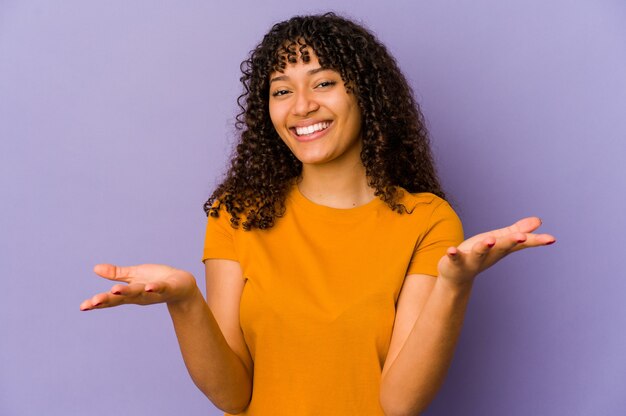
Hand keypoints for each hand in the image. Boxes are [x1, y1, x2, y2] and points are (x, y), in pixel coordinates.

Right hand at [80, 264, 197, 310]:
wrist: (182, 286)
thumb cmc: (156, 279)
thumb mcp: (134, 275)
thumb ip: (116, 274)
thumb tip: (95, 268)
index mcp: (130, 293)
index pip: (111, 299)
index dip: (98, 302)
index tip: (83, 307)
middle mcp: (140, 295)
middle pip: (121, 298)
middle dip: (107, 300)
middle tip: (93, 302)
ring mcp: (153, 292)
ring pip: (138, 292)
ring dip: (127, 292)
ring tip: (115, 290)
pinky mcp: (168, 287)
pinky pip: (160, 287)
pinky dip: (155, 287)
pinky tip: (148, 287)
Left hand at [437, 217, 555, 287]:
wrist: (456, 276)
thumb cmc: (479, 254)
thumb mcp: (498, 240)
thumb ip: (516, 230)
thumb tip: (539, 220)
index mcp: (501, 248)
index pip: (520, 243)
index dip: (535, 241)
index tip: (551, 239)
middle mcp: (489, 255)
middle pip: (502, 247)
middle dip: (511, 241)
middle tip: (522, 237)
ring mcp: (472, 260)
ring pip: (480, 252)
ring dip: (484, 246)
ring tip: (490, 240)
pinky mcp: (455, 262)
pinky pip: (455, 258)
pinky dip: (453, 254)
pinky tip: (451, 250)